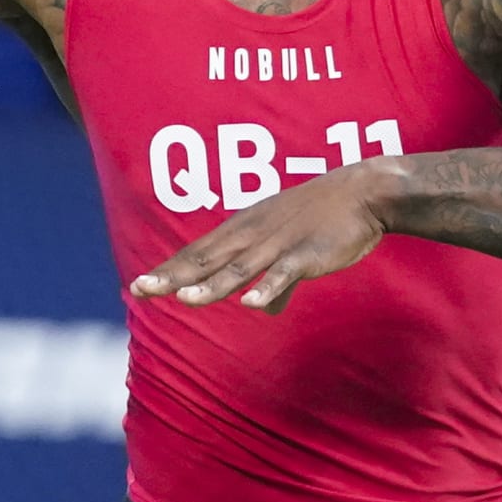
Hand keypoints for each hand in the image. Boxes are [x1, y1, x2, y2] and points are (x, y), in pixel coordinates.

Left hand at [130, 165, 391, 316]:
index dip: (167, 270)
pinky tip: (251, 304)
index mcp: (243, 231)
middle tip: (139, 289)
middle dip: (172, 276)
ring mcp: (278, 245)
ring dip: (211, 285)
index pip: (197, 254)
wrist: (365, 192)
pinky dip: (268, 288)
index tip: (137, 286)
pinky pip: (284, 274)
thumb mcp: (288, 246)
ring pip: (238, 269)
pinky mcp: (307, 254)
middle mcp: (252, 236)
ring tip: (184, 299)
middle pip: (206, 260)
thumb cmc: (324, 217)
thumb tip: (264, 308)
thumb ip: (274, 281)